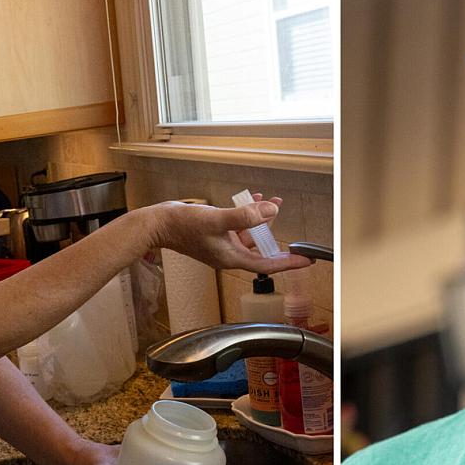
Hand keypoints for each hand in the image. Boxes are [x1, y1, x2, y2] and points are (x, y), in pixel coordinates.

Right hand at [148, 195, 311, 274]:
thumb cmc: (183, 226)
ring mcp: (222, 245)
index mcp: (232, 258)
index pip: (268, 264)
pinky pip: (238, 227)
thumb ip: (246, 217)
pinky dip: (247, 215)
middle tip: (284, 214)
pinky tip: (251, 200)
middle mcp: (229, 254)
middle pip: (261, 248)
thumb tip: (271, 211)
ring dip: (261, 218)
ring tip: (271, 200)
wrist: (159, 224)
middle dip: (274, 230)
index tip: (306, 260)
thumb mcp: (218, 220)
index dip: (289, 263)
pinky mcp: (216, 234)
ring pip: (250, 234)